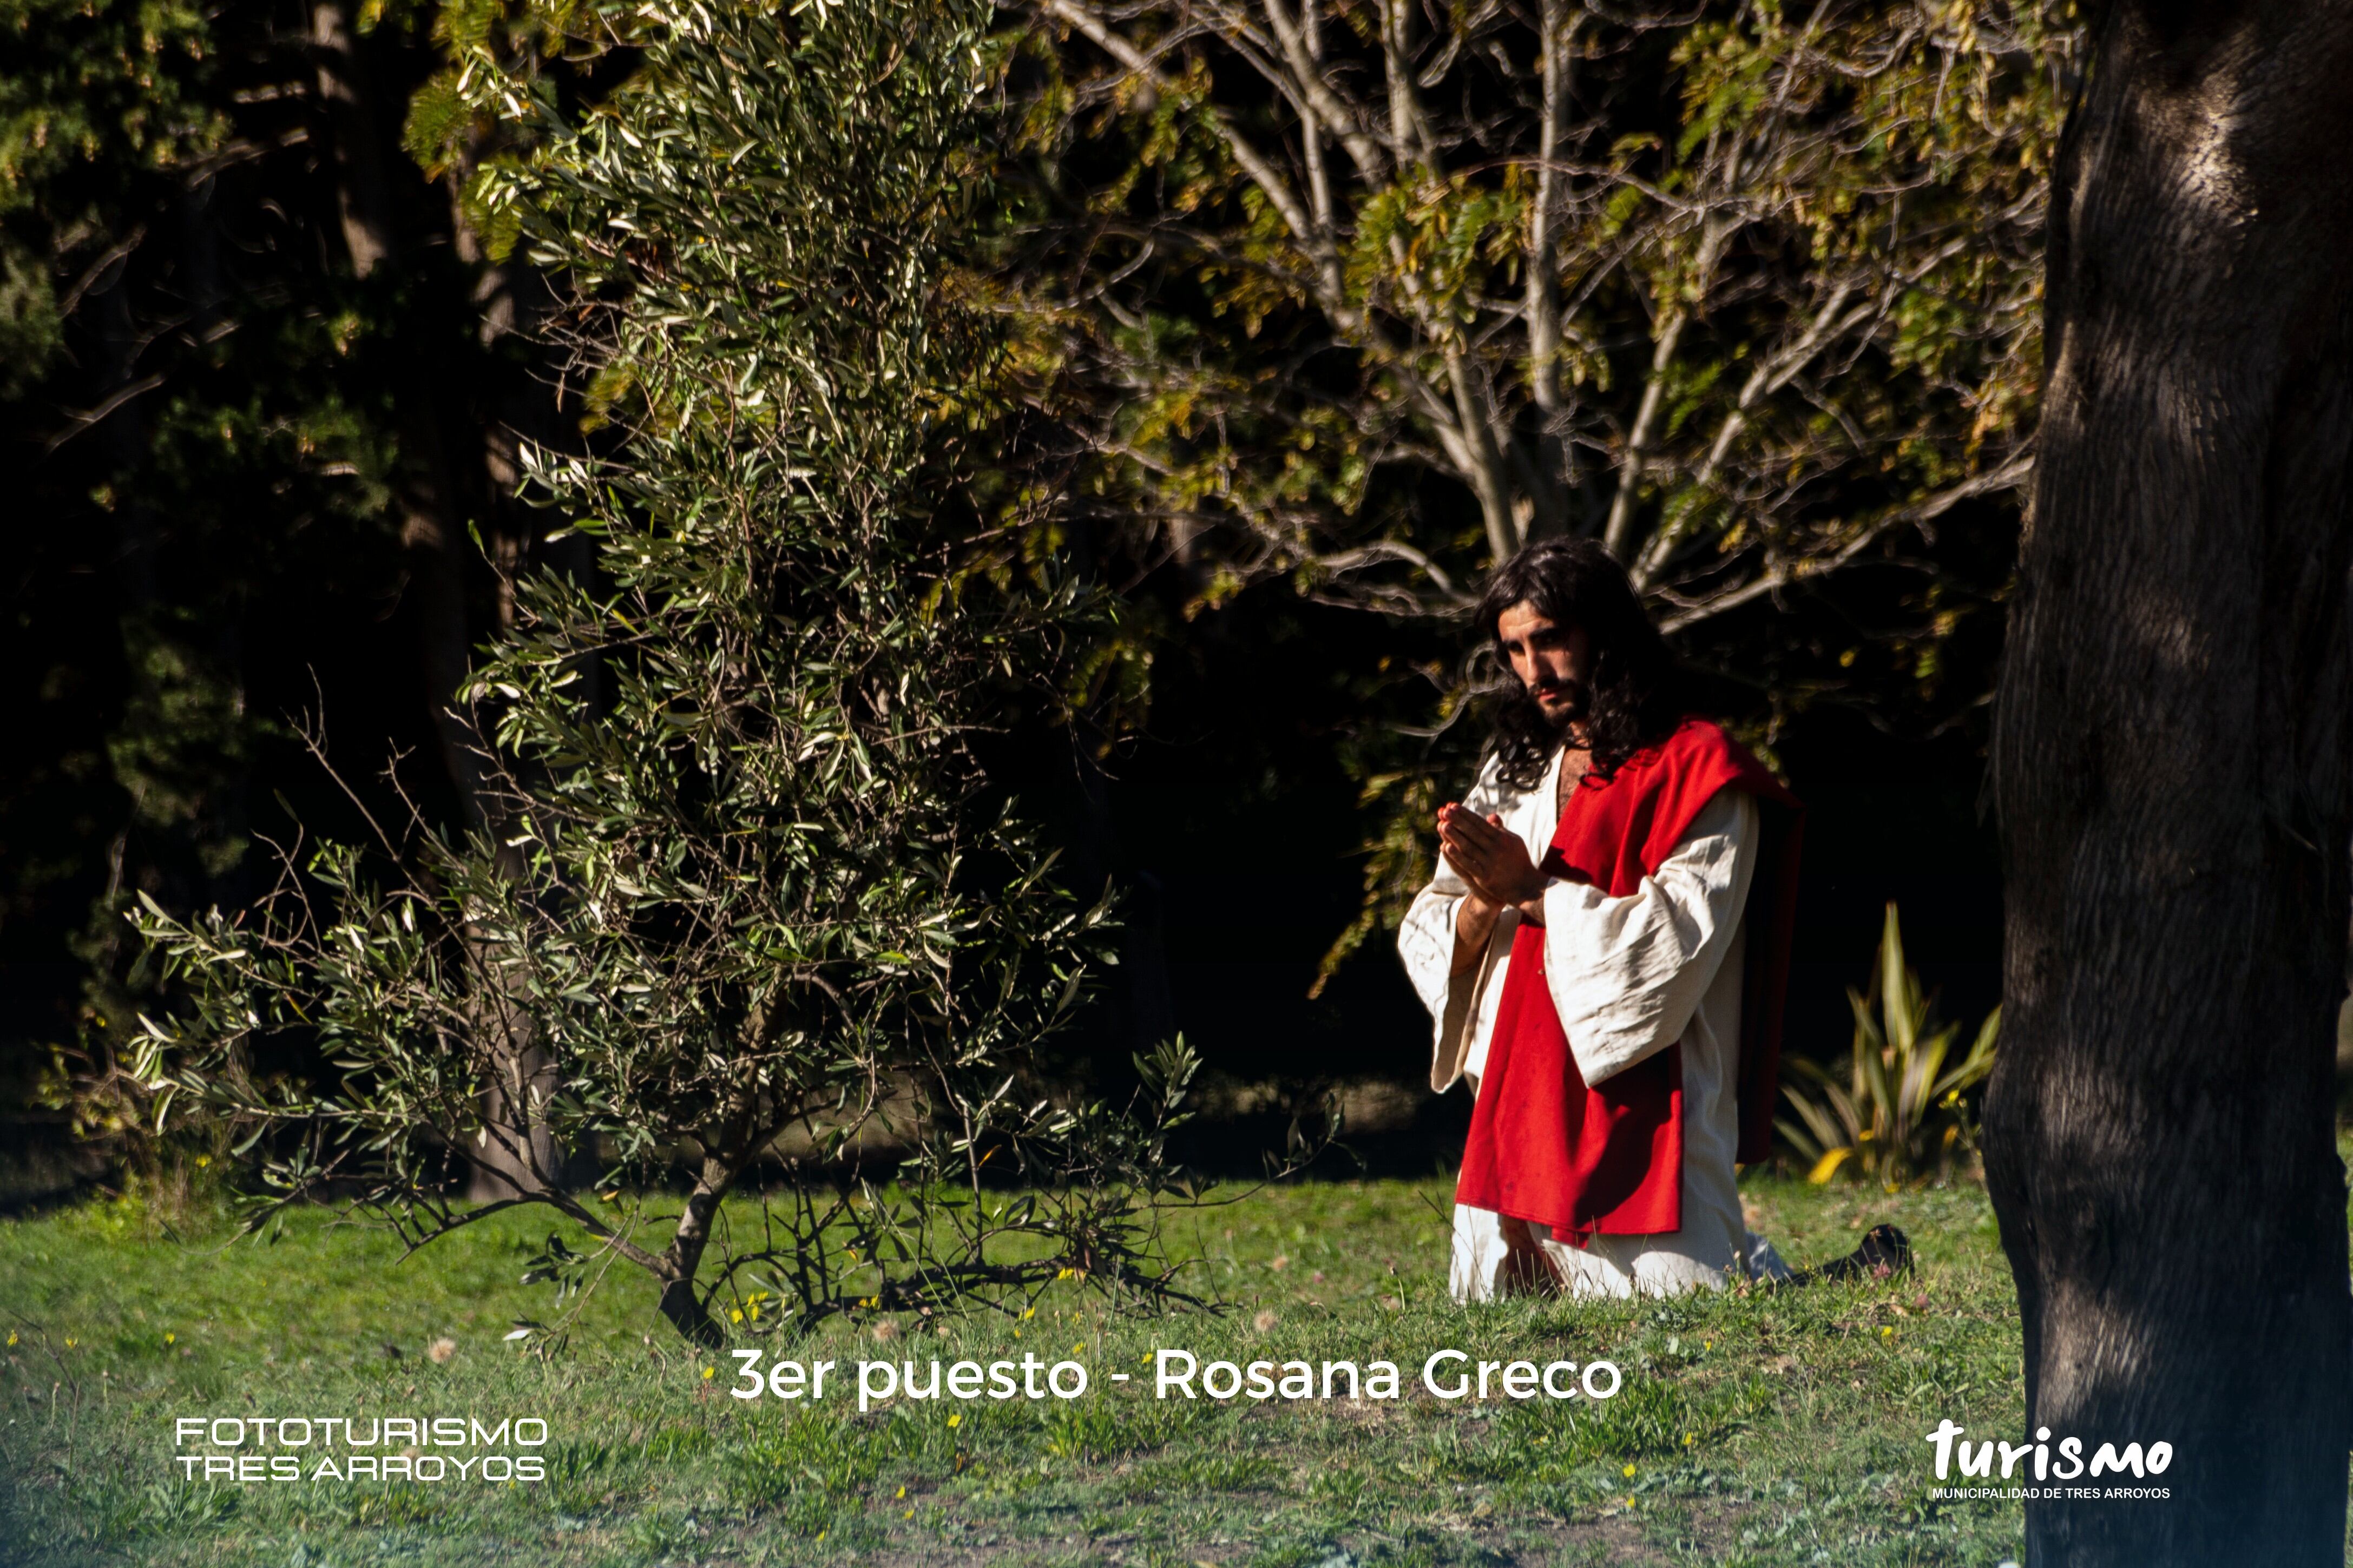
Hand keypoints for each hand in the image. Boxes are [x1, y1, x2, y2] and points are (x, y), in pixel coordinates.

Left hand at [1437, 802, 1546, 918]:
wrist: (1526, 887)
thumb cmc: (1519, 861)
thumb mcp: (1514, 842)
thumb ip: (1501, 830)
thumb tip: (1491, 815)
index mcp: (1502, 839)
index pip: (1480, 823)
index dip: (1466, 814)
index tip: (1453, 806)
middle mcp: (1496, 849)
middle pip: (1473, 832)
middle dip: (1457, 821)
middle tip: (1444, 811)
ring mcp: (1490, 863)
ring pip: (1468, 847)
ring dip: (1454, 836)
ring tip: (1442, 825)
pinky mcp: (1484, 877)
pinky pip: (1468, 865)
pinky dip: (1457, 856)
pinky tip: (1445, 847)